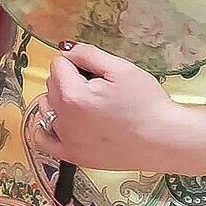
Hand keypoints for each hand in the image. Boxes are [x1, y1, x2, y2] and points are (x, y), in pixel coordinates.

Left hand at [42, 42, 204, 172]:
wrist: (164, 140)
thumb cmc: (147, 103)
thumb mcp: (122, 69)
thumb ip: (88, 55)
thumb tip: (65, 49)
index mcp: (72, 95)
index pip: (58, 65)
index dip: (77, 64)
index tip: (96, 73)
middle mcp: (62, 119)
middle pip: (51, 85)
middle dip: (68, 80)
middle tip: (98, 88)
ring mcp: (65, 140)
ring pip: (45, 108)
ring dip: (58, 101)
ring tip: (87, 105)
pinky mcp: (72, 156)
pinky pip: (41, 138)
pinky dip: (46, 127)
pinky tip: (63, 122)